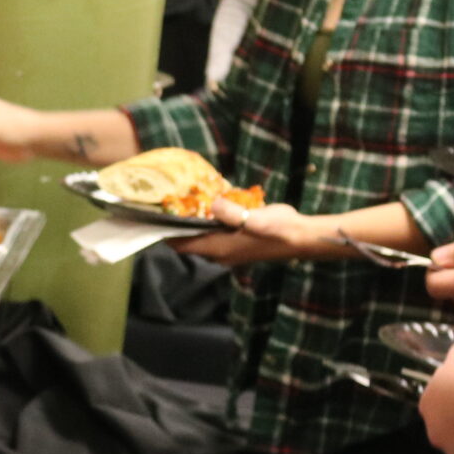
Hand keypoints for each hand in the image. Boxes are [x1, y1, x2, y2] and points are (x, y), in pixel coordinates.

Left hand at [176, 199, 341, 267]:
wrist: (300, 237)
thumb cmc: (279, 229)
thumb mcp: (255, 217)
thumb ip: (232, 213)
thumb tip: (214, 204)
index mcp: (218, 248)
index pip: (181, 245)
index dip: (164, 233)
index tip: (152, 217)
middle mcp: (219, 252)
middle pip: (188, 241)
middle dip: (178, 224)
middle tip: (169, 202)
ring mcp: (229, 250)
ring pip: (202, 237)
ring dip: (194, 222)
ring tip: (186, 200)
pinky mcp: (238, 244)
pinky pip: (216, 233)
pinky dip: (210, 222)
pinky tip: (213, 204)